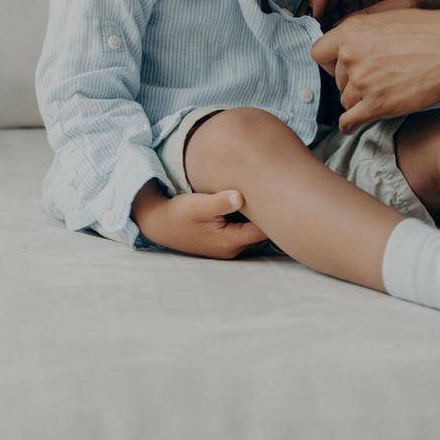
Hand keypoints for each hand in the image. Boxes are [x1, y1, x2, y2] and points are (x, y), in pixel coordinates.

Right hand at [131, 182, 268, 258]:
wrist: (158, 224)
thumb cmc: (178, 213)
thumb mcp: (197, 205)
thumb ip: (220, 202)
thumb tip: (240, 197)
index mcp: (231, 241)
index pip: (265, 231)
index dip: (276, 214)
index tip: (282, 195)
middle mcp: (233, 248)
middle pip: (263, 233)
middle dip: (270, 215)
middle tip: (279, 190)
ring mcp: (228, 246)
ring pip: (253, 231)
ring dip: (259, 216)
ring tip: (267, 194)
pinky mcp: (223, 240)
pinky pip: (244, 230)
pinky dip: (249, 218)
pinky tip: (249, 202)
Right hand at [302, 0, 439, 27]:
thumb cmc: (433, 2)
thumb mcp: (402, 8)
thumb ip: (370, 17)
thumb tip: (337, 31)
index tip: (313, 13)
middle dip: (318, 5)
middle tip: (310, 29)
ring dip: (323, 16)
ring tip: (319, 37)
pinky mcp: (362, 0)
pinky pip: (339, 9)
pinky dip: (333, 23)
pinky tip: (330, 38)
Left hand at [310, 9, 439, 132]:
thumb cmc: (429, 32)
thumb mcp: (387, 20)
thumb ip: (363, 36)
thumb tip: (350, 49)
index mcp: (351, 31)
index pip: (318, 52)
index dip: (329, 63)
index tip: (341, 68)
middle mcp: (350, 55)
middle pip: (337, 80)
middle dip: (350, 83)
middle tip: (373, 82)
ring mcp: (361, 81)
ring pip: (346, 100)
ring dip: (358, 101)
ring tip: (380, 96)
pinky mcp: (375, 104)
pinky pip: (349, 120)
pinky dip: (349, 125)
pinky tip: (351, 127)